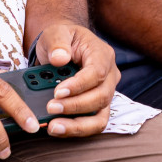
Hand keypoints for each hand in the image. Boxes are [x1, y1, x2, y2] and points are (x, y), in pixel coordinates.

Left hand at [33, 23, 118, 137]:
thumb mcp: (56, 33)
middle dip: (75, 106)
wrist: (62, 48)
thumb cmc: (61, 39)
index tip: (58, 92)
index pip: (97, 73)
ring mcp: (106, 93)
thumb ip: (57, 43)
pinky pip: (92, 123)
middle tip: (51, 108)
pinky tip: (57, 128)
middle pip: (101, 97)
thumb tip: (59, 59)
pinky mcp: (98, 107)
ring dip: (77, 125)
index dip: (79, 86)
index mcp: (102, 54)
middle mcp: (110, 76)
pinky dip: (75, 129)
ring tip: (54, 126)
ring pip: (101, 117)